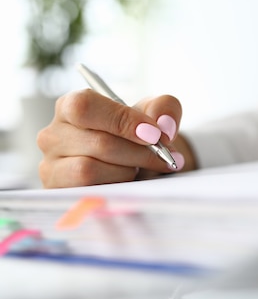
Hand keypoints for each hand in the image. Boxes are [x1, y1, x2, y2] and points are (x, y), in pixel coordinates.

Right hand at [38, 89, 196, 187]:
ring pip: (89, 169)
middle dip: (139, 152)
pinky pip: (87, 191)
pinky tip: (126, 181)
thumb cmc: (138, 135)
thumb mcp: (155, 114)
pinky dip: (115, 186)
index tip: (154, 134)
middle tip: (163, 156)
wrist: (139, 166)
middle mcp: (54, 134)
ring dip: (126, 170)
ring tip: (138, 167)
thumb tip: (164, 125)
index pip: (85, 107)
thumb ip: (165, 108)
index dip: (122, 120)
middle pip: (97, 142)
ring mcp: (51, 165)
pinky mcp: (58, 192)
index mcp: (72, 106)